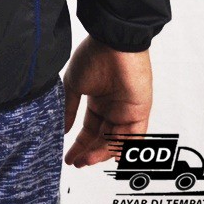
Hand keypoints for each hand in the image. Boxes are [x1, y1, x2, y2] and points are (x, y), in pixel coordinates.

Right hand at [63, 35, 152, 167]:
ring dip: (101, 152)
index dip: (80, 144)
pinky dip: (123, 148)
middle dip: (89, 152)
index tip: (69, 156)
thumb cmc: (93, 56)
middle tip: (77, 162)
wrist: (112, 42)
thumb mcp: (74, 84)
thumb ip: (70, 108)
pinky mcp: (140, 111)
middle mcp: (113, 108)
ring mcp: (127, 111)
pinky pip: (133, 136)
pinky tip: (110, 156)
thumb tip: (63, 128)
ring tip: (86, 158)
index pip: (89, 129)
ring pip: (116, 140)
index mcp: (98, 101)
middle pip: (102, 138)